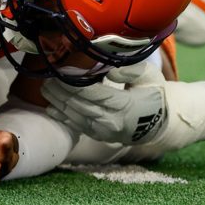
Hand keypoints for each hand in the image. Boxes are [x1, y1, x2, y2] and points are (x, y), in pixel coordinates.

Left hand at [43, 62, 204, 154]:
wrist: (159, 122)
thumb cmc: (152, 93)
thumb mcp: (149, 76)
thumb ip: (130, 70)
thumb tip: (110, 70)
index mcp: (126, 106)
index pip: (94, 93)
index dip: (75, 82)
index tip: (62, 69)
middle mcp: (112, 122)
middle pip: (80, 105)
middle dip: (61, 90)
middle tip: (47, 75)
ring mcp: (104, 131)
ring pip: (75, 116)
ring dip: (58, 102)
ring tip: (45, 87)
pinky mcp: (99, 136)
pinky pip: (77, 126)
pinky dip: (63, 116)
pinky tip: (51, 107)